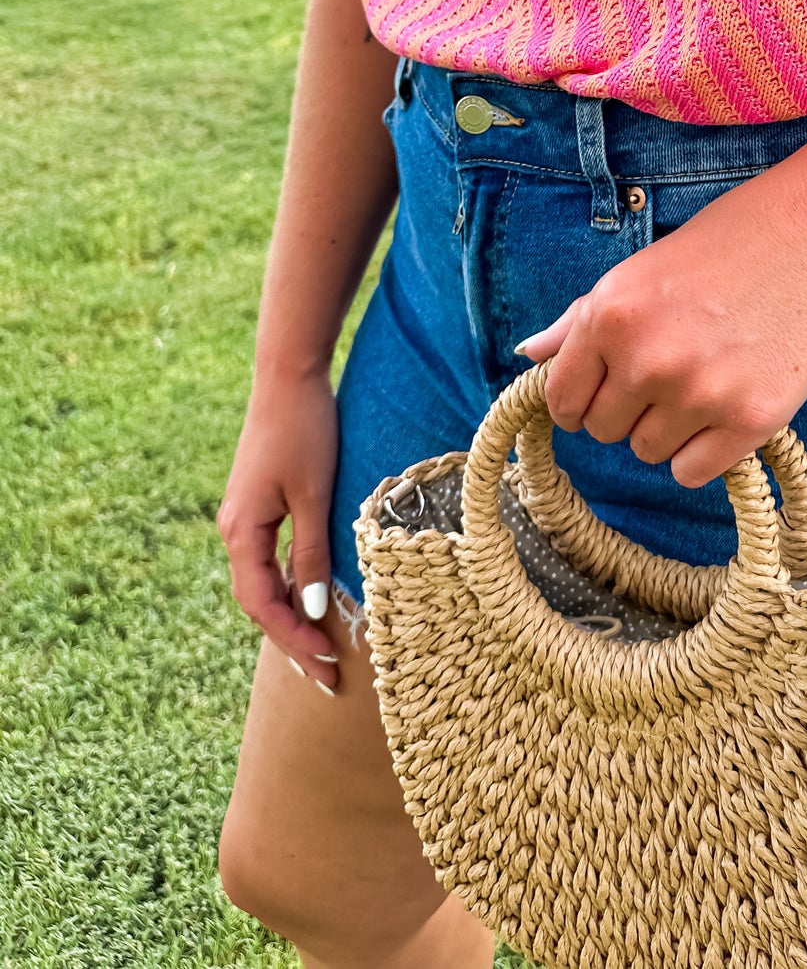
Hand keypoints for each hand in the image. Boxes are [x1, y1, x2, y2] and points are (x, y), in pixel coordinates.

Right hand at [217, 370, 340, 690]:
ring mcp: (245, 516)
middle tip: (325, 676)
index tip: (325, 665)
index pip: (263, 604)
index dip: (293, 637)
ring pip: (263, 581)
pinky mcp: (259, 501)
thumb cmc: (304, 430)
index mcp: (242, 532)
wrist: (288, 375)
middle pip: (259, 600)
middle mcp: (235, 529)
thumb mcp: (314, 495)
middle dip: (291, 638)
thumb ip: (312, 553)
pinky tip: (310, 598)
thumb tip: (313, 609)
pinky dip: (289, 584)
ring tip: (321, 648)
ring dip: (290, 614)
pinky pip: (269, 557)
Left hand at [514, 155, 806, 487]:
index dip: (581, 399)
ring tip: (704, 378)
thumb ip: (581, 319)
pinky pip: (693, 471)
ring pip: (648, 452)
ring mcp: (700, 394)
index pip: (562, 399)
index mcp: (610, 316)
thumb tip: (530, 355)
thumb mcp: (639, 271)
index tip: (606, 388)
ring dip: (668, 428)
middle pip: (604, 431)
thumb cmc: (723, 246)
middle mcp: (648, 359)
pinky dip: (704, 450)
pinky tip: (725, 405)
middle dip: (627, 408)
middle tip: (671, 368)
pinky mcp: (752, 420)